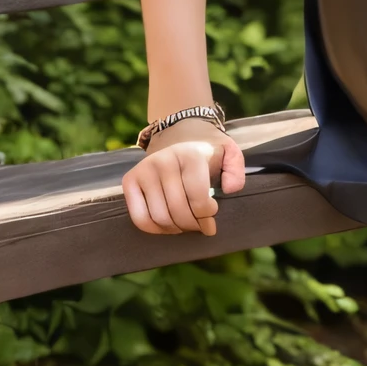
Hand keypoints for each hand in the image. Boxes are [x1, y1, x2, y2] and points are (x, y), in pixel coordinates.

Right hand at [122, 119, 245, 235]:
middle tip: (200, 225)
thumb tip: (229, 189)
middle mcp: (164, 160)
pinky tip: (168, 225)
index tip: (212, 215)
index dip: (207, 214)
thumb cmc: (204, 154)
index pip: (198, 198)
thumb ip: (236, 167)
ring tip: (186, 224)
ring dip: (176, 228)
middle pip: (178, 210)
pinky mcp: (130, 180)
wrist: (178, 136)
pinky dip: (155, 229)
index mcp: (190, 154)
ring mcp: (144, 169)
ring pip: (160, 217)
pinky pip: (140, 218)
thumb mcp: (228, 152)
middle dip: (193, 224)